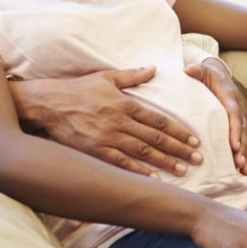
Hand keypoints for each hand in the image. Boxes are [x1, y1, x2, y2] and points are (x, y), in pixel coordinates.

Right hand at [11, 67, 202, 176]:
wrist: (48, 104)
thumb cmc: (78, 89)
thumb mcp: (107, 77)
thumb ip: (132, 75)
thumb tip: (153, 68)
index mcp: (124, 103)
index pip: (158, 119)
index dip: (178, 130)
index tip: (193, 140)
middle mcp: (119, 121)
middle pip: (155, 137)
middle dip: (178, 148)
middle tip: (197, 158)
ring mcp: (107, 137)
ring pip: (142, 151)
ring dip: (164, 162)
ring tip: (183, 170)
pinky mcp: (94, 151)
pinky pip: (120, 163)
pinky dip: (138, 171)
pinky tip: (153, 179)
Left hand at [186, 58, 246, 174]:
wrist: (219, 74)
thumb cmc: (207, 75)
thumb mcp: (202, 70)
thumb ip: (196, 70)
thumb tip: (189, 69)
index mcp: (229, 96)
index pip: (234, 114)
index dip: (235, 130)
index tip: (234, 145)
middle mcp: (238, 108)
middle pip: (243, 130)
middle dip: (242, 148)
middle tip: (239, 163)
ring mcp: (240, 118)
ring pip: (246, 138)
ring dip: (246, 154)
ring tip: (245, 171)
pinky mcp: (239, 126)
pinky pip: (244, 142)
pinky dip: (246, 155)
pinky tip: (246, 171)